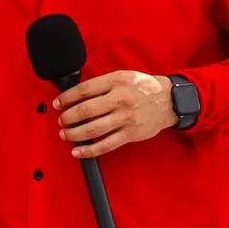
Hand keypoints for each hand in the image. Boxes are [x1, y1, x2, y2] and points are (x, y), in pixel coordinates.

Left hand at [55, 71, 175, 158]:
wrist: (171, 101)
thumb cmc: (144, 87)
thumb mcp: (123, 76)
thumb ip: (102, 84)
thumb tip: (76, 94)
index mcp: (116, 82)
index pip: (84, 90)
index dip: (66, 98)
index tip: (58, 103)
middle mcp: (120, 100)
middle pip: (85, 110)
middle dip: (67, 117)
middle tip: (61, 120)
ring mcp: (126, 118)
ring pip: (93, 129)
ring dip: (74, 133)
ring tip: (65, 134)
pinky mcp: (131, 134)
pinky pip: (106, 145)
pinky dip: (89, 150)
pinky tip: (78, 151)